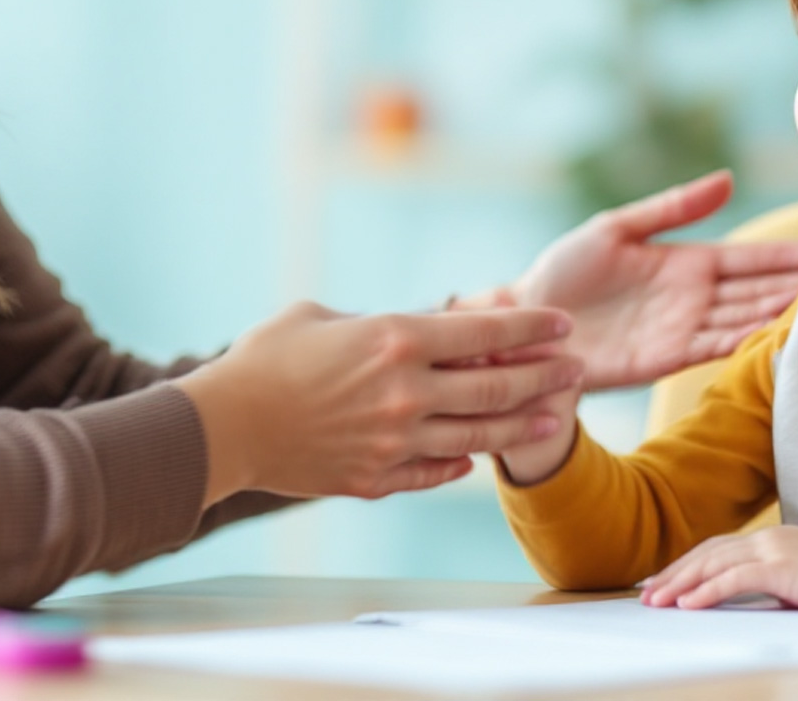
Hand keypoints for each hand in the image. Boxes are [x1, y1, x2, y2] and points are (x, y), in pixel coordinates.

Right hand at [179, 302, 581, 502]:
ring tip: (557, 417)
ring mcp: (396, 441)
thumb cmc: (264, 359)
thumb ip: (376, 324)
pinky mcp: (377, 479)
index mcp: (395, 340)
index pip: (484, 330)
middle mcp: (407, 392)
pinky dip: (461, 464)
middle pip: (496, 385)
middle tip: (576, 368)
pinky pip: (435, 472)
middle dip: (544, 374)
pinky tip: (480, 458)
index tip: (562, 323)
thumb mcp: (321, 317)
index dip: (530, 326)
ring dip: (523, 425)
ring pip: (479, 435)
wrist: (221, 427)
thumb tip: (411, 329)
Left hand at [509, 171, 797, 389]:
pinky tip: (776, 327)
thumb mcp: (617, 228)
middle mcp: (695, 298)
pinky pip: (712, 346)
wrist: (525, 320)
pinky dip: (744, 338)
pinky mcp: (662, 358)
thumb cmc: (565, 272)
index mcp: (688, 263)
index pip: (756, 259)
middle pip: (763, 287)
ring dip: (786, 307)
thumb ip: (673, 208)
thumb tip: (728, 180)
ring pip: (746, 317)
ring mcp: (682, 329)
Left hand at [640, 527, 797, 611]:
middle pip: (706, 555)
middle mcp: (765, 540)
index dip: (686, 565)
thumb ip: (775, 586)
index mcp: (770, 541)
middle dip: (673, 575)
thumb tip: (752, 604)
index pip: (716, 550)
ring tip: (655, 601)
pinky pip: (734, 580)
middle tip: (646, 594)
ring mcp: (772, 551)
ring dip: (679, 584)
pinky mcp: (782, 569)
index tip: (663, 583)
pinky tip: (687, 604)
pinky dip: (706, 591)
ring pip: (712, 565)